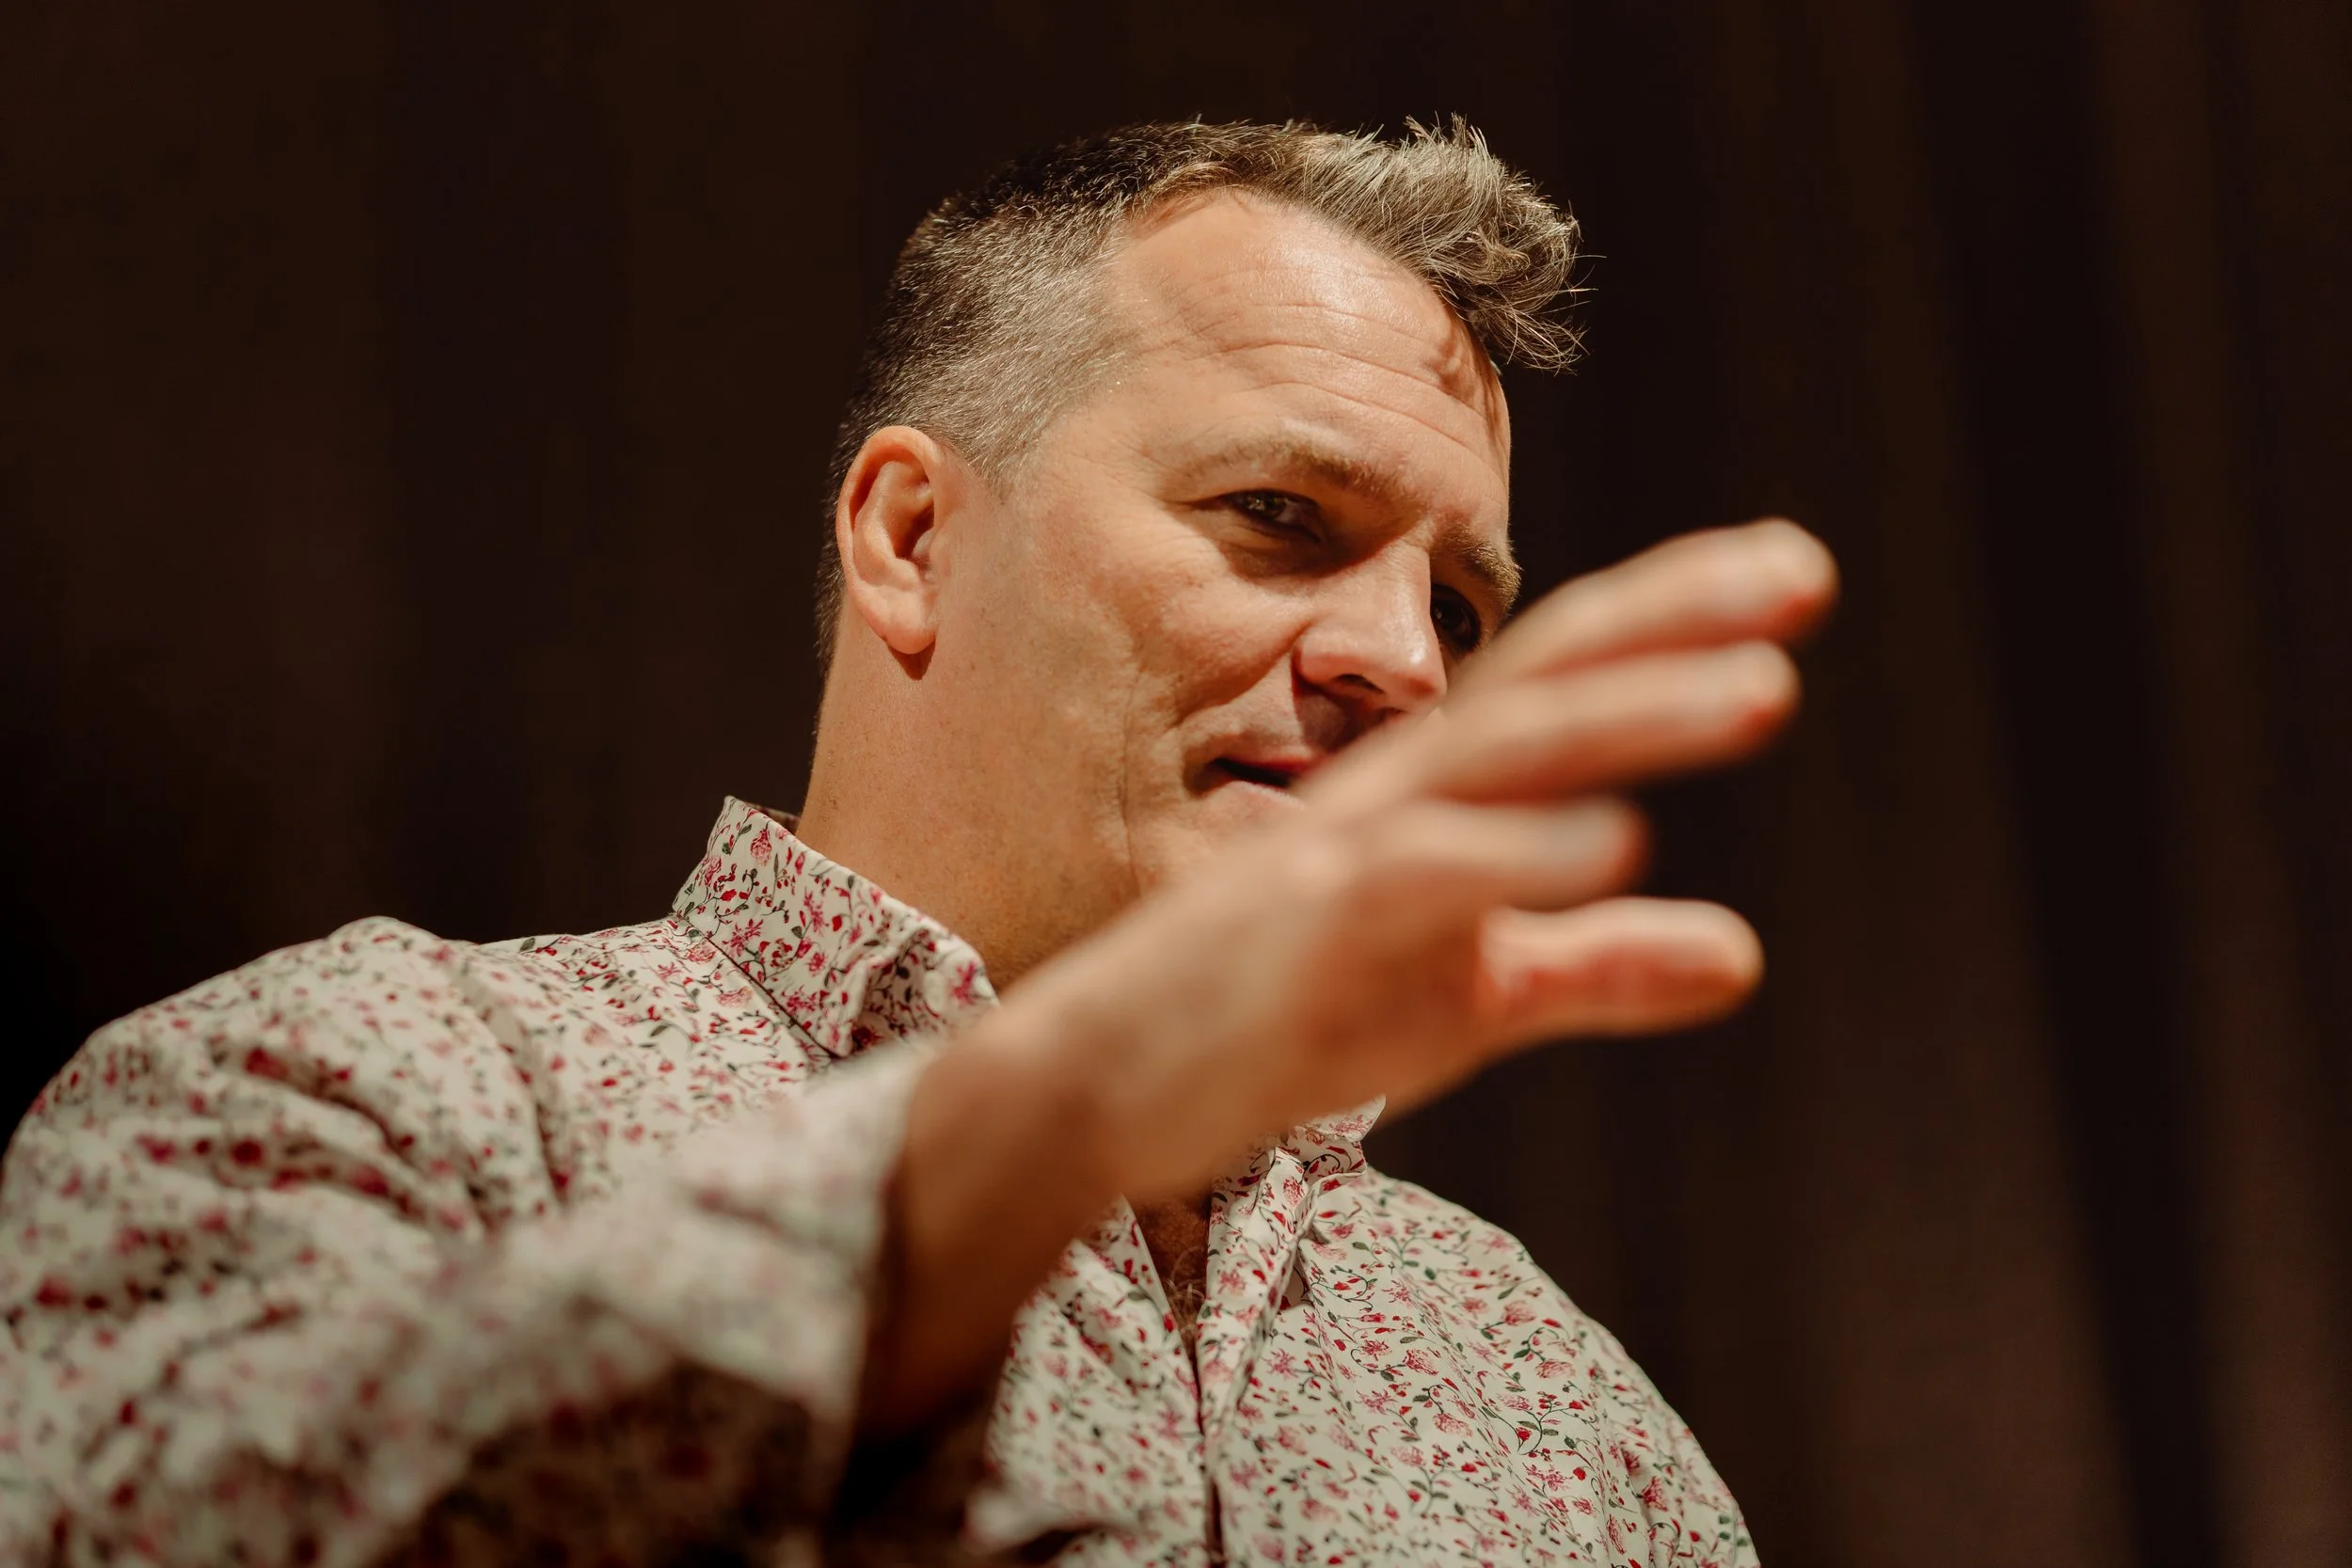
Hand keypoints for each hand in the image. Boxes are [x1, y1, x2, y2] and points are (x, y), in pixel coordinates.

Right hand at [865, 519, 1836, 1423]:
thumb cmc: (1287, 1014)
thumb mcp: (1470, 995)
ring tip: (1761, 688)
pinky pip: (1420, 873)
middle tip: (1805, 571)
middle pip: (1545, 676)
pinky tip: (1616, 839)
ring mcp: (1344, 847)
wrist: (1110, 1082)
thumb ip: (1595, 963)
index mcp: (1434, 791)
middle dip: (1674, 617)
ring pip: (1502, 752)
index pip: (1563, 677)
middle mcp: (1394, 790)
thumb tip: (1746, 951)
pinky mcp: (1305, 926)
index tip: (1790, 574)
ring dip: (1634, 714)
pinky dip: (1518, 853)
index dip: (1673, 620)